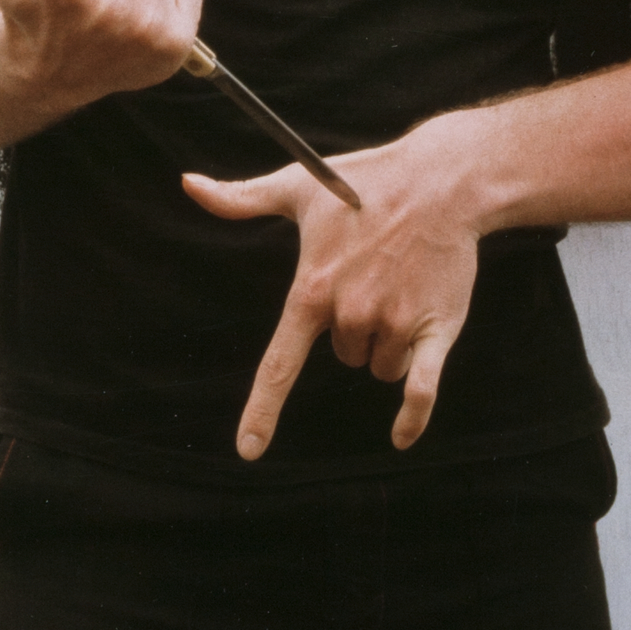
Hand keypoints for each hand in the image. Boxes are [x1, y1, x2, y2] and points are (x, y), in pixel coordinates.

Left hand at [183, 117, 483, 458]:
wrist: (443, 180)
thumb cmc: (367, 182)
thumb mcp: (298, 185)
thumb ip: (242, 197)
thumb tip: (187, 183)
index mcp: (312, 291)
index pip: (279, 365)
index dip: (262, 411)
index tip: (249, 449)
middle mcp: (351, 313)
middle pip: (346, 357)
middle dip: (358, 330)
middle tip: (376, 276)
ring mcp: (396, 322)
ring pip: (381, 367)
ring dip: (390, 343)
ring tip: (405, 287)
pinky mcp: (438, 328)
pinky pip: (422, 388)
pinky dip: (412, 416)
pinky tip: (400, 438)